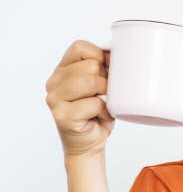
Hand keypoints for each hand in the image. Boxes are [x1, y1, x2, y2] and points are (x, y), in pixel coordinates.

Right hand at [45, 40, 113, 158]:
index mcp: (62, 70)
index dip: (99, 57)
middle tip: (106, 96)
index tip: (107, 72)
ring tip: (105, 105)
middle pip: (90, 65)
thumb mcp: (102, 85)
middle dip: (107, 80)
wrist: (89, 144)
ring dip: (107, 95)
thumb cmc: (97, 113)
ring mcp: (55, 98)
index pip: (80, 47)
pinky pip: (95, 104)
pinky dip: (106, 112)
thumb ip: (103, 67)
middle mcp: (54, 82)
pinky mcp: (63, 115)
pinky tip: (100, 118)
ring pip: (92, 82)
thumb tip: (118, 51)